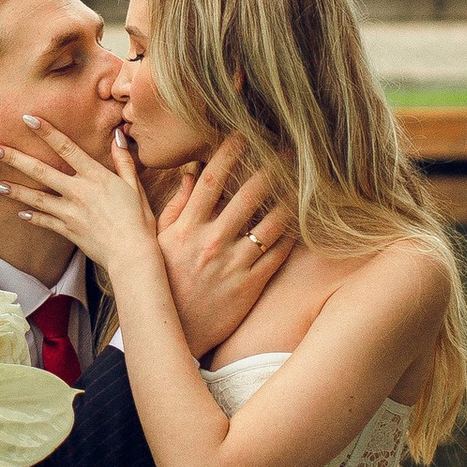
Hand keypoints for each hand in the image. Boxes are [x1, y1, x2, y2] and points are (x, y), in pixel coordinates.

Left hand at [0, 115, 159, 289]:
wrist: (132, 254)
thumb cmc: (138, 219)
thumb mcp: (134, 185)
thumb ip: (123, 159)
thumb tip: (118, 134)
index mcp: (95, 176)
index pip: (66, 148)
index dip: (47, 132)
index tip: (28, 118)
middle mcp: (78, 191)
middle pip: (41, 171)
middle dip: (14, 158)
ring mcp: (70, 212)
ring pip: (36, 198)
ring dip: (14, 190)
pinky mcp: (68, 230)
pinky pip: (46, 221)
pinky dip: (33, 217)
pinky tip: (20, 213)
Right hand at [150, 138, 295, 361]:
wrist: (175, 333)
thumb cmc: (164, 283)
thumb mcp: (160, 243)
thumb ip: (176, 208)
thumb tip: (191, 175)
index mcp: (188, 228)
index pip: (210, 181)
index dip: (228, 154)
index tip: (243, 133)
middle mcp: (212, 242)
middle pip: (248, 195)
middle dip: (270, 168)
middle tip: (289, 149)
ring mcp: (233, 264)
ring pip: (270, 223)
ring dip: (289, 198)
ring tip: (305, 181)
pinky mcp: (251, 285)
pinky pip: (277, 254)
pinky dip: (291, 234)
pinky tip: (302, 219)